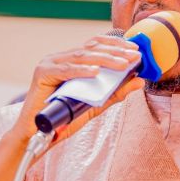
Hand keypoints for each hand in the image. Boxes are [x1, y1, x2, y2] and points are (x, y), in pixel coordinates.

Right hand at [13, 35, 143, 141]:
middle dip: (116, 51)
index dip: (117, 45)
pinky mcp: (41, 73)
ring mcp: (50, 63)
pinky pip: (65, 70)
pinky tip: (96, 72)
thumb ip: (115, 92)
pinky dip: (81, 70)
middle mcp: (60, 58)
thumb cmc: (64, 119)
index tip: (136, 51)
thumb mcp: (96, 104)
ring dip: (105, 59)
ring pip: (81, 56)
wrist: (39, 135)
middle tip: (134, 56)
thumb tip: (140, 81)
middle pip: (91, 48)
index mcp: (71, 60)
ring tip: (123, 64)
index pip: (96, 45)